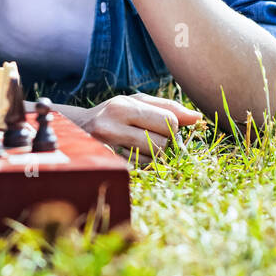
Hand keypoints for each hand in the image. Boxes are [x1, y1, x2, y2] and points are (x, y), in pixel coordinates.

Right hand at [65, 93, 202, 166]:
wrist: (77, 131)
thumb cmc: (115, 113)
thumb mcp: (137, 102)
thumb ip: (168, 108)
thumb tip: (198, 118)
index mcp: (122, 107)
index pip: (168, 122)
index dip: (174, 128)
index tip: (167, 129)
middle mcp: (111, 127)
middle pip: (163, 145)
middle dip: (167, 145)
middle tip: (156, 140)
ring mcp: (107, 151)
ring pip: (153, 162)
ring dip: (155, 157)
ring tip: (143, 147)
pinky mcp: (107, 168)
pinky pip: (140, 173)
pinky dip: (144, 167)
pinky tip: (135, 158)